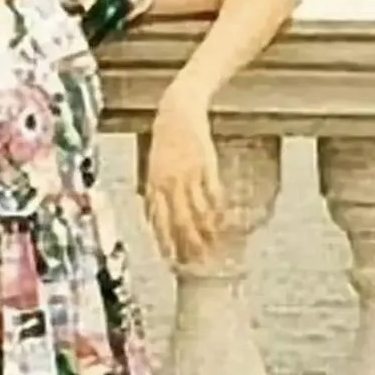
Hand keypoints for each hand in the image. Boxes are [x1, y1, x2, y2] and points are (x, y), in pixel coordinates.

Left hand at [144, 85, 224, 262]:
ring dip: (206, 232)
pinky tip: (222, 222)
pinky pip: (212, 195)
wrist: (178, 113)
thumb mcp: (153, 168)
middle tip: (197, 261)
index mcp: (153, 184)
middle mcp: (168, 182)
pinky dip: (217, 211)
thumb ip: (155, 192)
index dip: (165, 242)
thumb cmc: (165, 142)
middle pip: (178, 221)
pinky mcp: (205, 166)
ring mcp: (187, 175)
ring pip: (197, 211)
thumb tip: (155, 218)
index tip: (171, 260)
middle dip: (187, 244)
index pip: (157, 221)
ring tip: (213, 247)